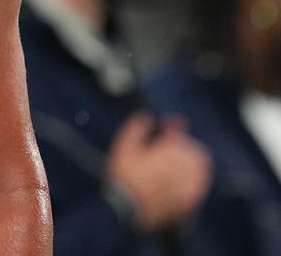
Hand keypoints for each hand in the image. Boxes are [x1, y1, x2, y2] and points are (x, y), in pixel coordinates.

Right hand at [106, 112, 211, 230]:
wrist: (127, 209)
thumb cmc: (124, 175)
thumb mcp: (123, 148)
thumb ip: (136, 130)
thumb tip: (147, 116)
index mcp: (165, 151)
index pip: (177, 134)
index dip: (176, 126)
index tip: (174, 122)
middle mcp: (180, 167)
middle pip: (195, 151)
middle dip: (188, 145)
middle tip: (180, 144)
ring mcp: (185, 184)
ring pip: (201, 169)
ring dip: (196, 161)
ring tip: (190, 159)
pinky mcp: (187, 201)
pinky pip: (199, 187)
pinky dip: (198, 179)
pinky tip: (193, 179)